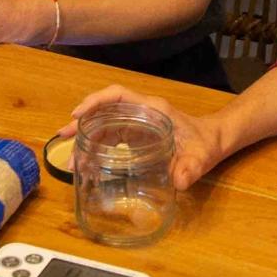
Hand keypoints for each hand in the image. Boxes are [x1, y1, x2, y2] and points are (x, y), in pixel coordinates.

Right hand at [57, 84, 229, 192]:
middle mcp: (141, 113)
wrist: (215, 141)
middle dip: (82, 123)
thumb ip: (191, 168)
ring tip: (70, 157)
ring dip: (87, 137)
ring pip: (105, 124)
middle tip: (62, 139)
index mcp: (152, 110)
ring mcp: (138, 124)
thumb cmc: (206, 142)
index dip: (96, 101)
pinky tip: (89, 163)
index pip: (118, 95)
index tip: (78, 114)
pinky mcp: (137, 136)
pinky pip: (112, 137)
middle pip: (105, 111)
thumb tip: (178, 181)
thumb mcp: (201, 156)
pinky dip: (98, 147)